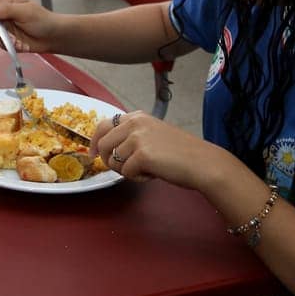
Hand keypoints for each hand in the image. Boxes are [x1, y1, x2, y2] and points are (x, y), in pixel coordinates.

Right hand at [0, 0, 61, 53]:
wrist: (52, 37)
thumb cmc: (43, 20)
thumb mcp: (26, 12)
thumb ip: (7, 9)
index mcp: (7, 0)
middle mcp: (2, 12)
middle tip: (9, 33)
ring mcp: (3, 26)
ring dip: (3, 39)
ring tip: (17, 40)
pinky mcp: (5, 38)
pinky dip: (5, 45)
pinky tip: (17, 44)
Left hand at [90, 110, 222, 188]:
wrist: (202, 162)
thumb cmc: (180, 153)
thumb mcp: (152, 134)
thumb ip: (131, 136)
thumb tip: (105, 148)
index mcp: (136, 117)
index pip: (102, 125)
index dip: (94, 142)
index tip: (92, 154)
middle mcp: (134, 123)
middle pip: (102, 145)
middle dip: (108, 161)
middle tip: (125, 169)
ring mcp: (137, 137)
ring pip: (113, 161)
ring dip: (127, 171)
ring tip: (148, 169)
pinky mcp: (141, 154)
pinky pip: (126, 172)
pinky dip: (138, 178)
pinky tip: (154, 173)